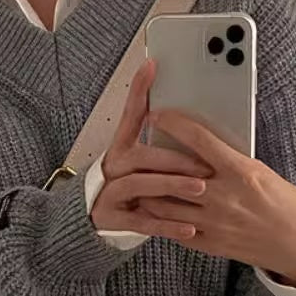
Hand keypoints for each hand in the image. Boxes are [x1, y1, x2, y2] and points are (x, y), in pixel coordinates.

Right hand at [90, 61, 212, 243]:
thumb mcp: (140, 161)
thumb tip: (194, 119)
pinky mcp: (113, 219)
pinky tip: (190, 228)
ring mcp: (109, 194)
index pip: (130, 115)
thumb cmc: (128, 186)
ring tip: (200, 189)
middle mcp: (112, 168)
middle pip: (140, 156)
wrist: (90, 219)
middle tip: (206, 164)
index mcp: (121, 149)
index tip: (152, 66)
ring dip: (171, 185)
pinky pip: (142, 222)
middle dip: (174, 159)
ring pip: (140, 185)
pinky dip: (167, 225)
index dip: (138, 91)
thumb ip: (161, 142)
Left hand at [138, 110, 295, 286]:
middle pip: (172, 174)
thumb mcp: (261, 172)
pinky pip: (174, 230)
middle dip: (149, 161)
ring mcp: (214, 223)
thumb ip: (229, 162)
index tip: (157, 115)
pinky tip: (153, 209)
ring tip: (139, 182)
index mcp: (241, 171)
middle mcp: (224, 197)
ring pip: (164, 205)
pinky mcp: (210, 244)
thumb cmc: (286, 203)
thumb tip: (200, 147)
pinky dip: (160, 218)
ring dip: (148, 192)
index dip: (173, 123)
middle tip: (136, 150)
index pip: (198, 139)